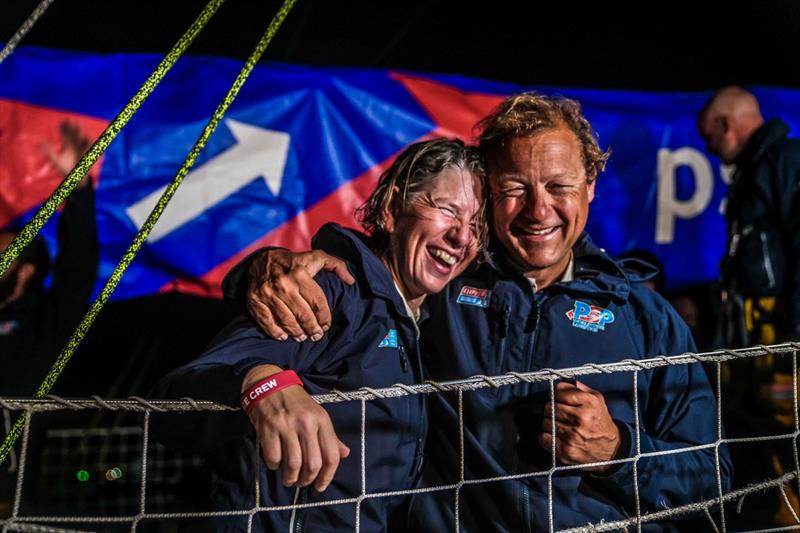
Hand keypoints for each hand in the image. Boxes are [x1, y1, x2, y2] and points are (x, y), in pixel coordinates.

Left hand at [40, 121, 91, 186]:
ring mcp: (81, 150)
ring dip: (80, 132)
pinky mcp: (86, 155)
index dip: (64, 128)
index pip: (65, 135)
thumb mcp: (55, 160)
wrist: (75, 180)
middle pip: (73, 134)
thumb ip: (48, 151)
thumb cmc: (64, 170)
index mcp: (66, 146)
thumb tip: (39, 142)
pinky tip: (86, 137)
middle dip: (73, 127)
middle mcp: (74, 146)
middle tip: (71, 118)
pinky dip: (87, 143)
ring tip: (78, 125)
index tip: (63, 120)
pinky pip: (87, 148)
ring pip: (80, 139)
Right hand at [243, 365, 349, 490]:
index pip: (331, 455)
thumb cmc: (297, 402)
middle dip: (307, 480)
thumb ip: (331, 437)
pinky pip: (273, 458)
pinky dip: (274, 466)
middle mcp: (307, 423)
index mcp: (322, 420)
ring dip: (291, 478)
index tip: (321, 486)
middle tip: (302, 482)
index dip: (328, 476)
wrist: (270, 384)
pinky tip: (276, 464)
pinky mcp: (268, 429)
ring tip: (289, 479)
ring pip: (293, 464)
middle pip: (313, 464)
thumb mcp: (318, 415)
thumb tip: (345, 454)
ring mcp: (286, 426)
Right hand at [246, 249, 354, 341]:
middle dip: (313, 328)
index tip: (326, 325)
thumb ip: (337, 265)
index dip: (324, 317)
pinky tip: (284, 336)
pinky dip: (276, 332)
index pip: (317, 302)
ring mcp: (268, 293)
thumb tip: (351, 280)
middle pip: (303, 314)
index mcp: (300, 273)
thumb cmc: (294, 262)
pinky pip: (267, 322)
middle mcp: (284, 284)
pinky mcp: (255, 300)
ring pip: (286, 320)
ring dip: (297, 333)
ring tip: (303, 337)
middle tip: (317, 335)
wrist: (261, 260)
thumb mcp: (316, 257)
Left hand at [539, 380, 620, 471]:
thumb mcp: (597, 399)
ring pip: (546, 422)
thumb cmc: (601, 422)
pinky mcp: (566, 450)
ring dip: (550, 423)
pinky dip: (547, 436)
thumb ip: (579, 388)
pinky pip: (544, 437)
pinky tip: (557, 435)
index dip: (556, 395)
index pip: (559, 392)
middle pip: (550, 407)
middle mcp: (581, 418)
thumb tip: (560, 384)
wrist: (612, 449)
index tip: (558, 399)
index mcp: (589, 403)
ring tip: (560, 425)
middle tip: (559, 413)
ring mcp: (573, 435)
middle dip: (552, 409)